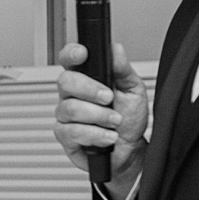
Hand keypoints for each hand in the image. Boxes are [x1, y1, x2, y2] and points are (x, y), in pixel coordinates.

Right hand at [54, 42, 148, 199]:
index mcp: (86, 78)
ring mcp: (66, 116)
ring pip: (70, 109)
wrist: (130, 150)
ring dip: (98, 116)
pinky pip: (72, 131)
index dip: (71, 54)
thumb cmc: (129, 119)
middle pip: (65, 82)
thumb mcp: (133, 90)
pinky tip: (107, 136)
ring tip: (115, 121)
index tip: (83, 54)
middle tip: (108, 98)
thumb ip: (123, 69)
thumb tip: (116, 49)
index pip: (69, 59)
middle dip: (89, 89)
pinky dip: (94, 134)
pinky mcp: (65, 136)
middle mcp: (72, 95)